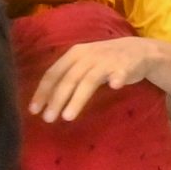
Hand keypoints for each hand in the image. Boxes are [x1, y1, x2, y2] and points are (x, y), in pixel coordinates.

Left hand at [30, 35, 159, 122]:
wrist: (137, 50)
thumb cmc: (104, 60)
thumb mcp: (82, 63)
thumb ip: (67, 77)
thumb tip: (45, 100)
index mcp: (74, 54)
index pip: (53, 73)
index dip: (43, 91)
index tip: (34, 111)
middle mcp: (88, 56)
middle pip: (68, 79)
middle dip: (56, 100)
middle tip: (48, 119)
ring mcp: (107, 60)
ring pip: (89, 80)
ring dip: (77, 99)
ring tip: (67, 117)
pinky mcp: (125, 66)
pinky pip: (120, 73)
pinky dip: (117, 78)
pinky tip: (115, 87)